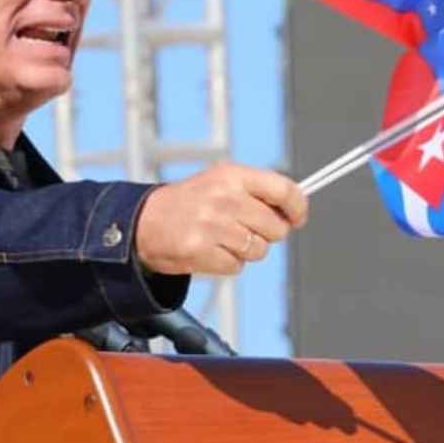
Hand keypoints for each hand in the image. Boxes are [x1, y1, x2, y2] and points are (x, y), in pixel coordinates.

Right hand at [135, 162, 308, 275]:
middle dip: (267, 234)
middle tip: (245, 229)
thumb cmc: (190, 203)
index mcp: (232, 176)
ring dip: (245, 250)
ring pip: (258, 250)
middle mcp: (224, 198)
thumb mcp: (221, 182)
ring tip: (222, 238)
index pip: (284, 189)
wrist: (145, 222)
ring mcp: (213, 226)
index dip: (298, 207)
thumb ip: (257, 192)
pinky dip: (227, 263)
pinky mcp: (201, 251)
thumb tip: (294, 210)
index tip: (298, 217)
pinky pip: (237, 267)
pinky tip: (210, 250)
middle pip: (276, 228)